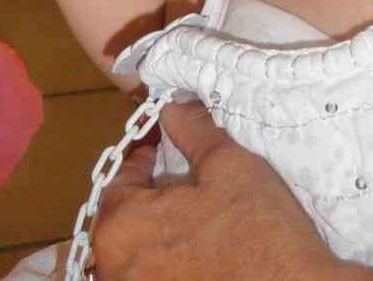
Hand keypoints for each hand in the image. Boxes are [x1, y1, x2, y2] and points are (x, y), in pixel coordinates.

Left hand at [92, 99, 372, 280]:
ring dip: (158, 228)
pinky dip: (167, 258)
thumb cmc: (257, 229)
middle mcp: (115, 268)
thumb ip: (192, 131)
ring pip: (137, 250)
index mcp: (121, 226)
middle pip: (124, 217)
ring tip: (194, 213)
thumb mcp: (228, 165)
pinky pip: (153, 272)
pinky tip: (199, 248)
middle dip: (150, 193)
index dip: (146, 153)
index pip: (120, 177)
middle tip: (184, 177)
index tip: (166, 143)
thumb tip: (172, 107)